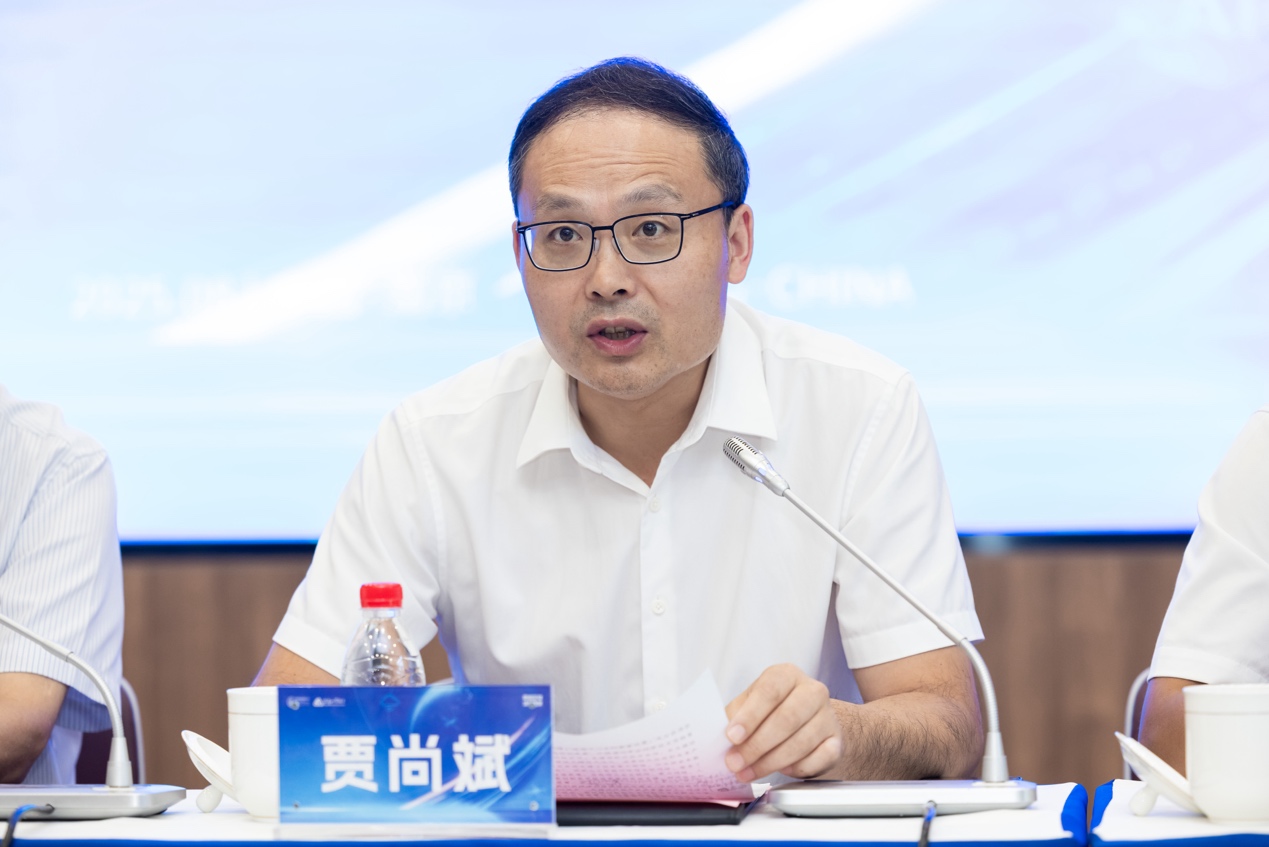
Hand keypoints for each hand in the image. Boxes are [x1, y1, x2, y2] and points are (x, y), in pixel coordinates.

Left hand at [723, 664, 844, 781]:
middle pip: (786, 719)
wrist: (810, 721)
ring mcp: (828, 716)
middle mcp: (812, 691)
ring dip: (771, 762)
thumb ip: (736, 716)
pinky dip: (797, 768)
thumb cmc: (773, 710)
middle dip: (757, 746)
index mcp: (786, 675)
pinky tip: (782, 770)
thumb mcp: (750, 704)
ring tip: (749, 772)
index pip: (769, 691)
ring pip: (801, 742)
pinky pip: (818, 759)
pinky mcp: (837, 741)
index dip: (750, 716)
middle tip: (736, 763)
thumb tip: (719, 738)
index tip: (732, 736)